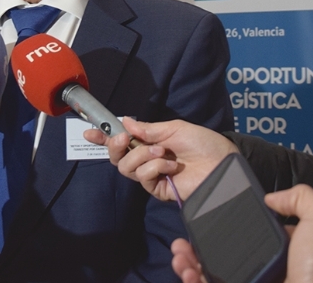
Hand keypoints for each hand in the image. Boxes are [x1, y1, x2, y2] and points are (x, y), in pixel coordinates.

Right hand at [83, 118, 237, 201]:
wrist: (223, 163)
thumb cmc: (204, 143)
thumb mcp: (175, 128)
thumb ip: (148, 129)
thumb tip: (125, 122)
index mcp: (150, 142)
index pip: (122, 141)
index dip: (103, 137)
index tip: (89, 132)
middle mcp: (147, 159)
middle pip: (117, 157)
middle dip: (115, 146)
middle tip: (124, 138)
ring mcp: (152, 175)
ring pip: (126, 168)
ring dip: (142, 156)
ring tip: (162, 152)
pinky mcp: (159, 189)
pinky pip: (143, 178)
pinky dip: (154, 168)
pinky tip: (170, 165)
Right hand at [169, 185, 312, 282]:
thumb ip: (301, 198)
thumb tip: (270, 197)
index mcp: (273, 249)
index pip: (236, 237)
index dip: (213, 230)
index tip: (197, 224)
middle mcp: (258, 268)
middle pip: (215, 256)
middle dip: (192, 250)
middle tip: (181, 245)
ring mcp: (247, 282)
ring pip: (206, 274)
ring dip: (187, 266)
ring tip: (179, 258)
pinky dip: (192, 280)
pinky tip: (187, 274)